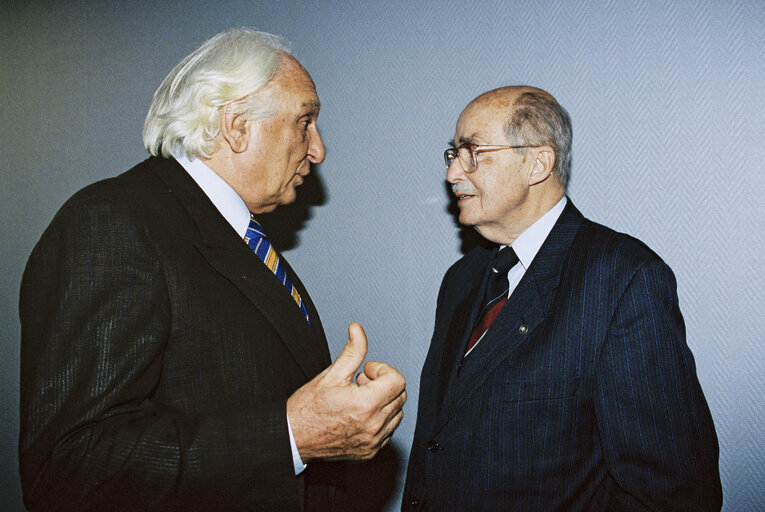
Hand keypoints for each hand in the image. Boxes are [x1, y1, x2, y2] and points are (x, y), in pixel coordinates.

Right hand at [287, 323, 405, 461]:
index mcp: (366, 404)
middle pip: (400, 395)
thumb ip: (352, 350)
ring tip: (360, 399)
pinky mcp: (370, 452)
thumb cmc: (308, 409)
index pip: (397, 381)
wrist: (293, 438)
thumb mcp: (331, 374)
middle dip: (383, 384)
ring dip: (383, 402)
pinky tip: (360, 414)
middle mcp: (373, 425)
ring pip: (397, 413)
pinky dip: (380, 420)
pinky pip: (388, 431)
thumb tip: (357, 331)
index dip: (382, 370)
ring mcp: (373, 441)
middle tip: (361, 383)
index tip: (367, 371)